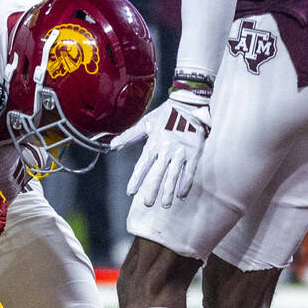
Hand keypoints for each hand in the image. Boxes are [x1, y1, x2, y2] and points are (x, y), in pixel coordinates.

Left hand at [114, 91, 210, 206]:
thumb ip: (129, 136)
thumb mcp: (146, 123)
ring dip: (169, 191)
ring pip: (174, 175)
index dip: (136, 179)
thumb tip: (112, 145)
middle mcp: (167, 149)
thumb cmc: (167, 113)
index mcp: (154, 142)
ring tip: (165, 204)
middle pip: (158, 173)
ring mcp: (181, 152)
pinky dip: (186, 184)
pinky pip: (190, 171)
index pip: (143, 165)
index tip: (130, 191)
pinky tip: (181, 195)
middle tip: (147, 203)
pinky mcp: (194, 152)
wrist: (189, 103)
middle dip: (152, 189)